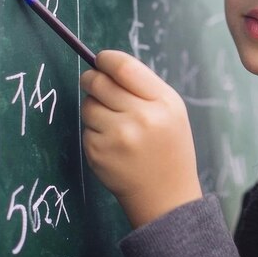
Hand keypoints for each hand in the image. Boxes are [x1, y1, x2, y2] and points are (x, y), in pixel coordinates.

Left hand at [80, 50, 202, 227]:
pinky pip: (86, 128)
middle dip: (91, 78)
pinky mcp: (98, 153)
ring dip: (94, 107)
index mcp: (163, 103)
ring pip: (88, 105)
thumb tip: (105, 64)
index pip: (124, 68)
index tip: (101, 60)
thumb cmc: (168, 147)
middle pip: (99, 82)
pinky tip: (112, 145)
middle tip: (92, 81)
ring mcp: (117, 137)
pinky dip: (95, 132)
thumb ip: (143, 86)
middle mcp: (141, 118)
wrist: (166, 196)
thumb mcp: (171, 110)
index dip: (106, 59)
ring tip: (113, 123)